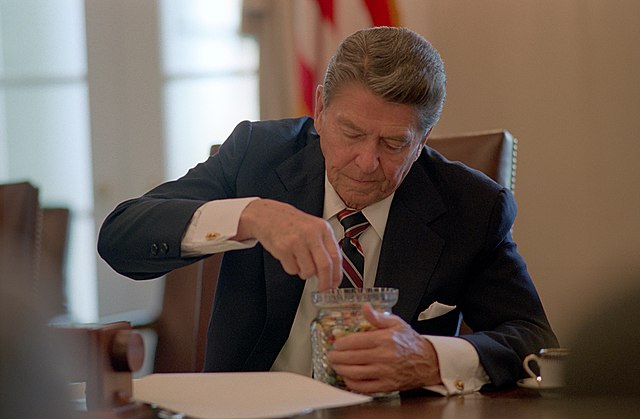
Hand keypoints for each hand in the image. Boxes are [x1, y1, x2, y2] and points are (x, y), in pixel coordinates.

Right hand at [235, 198, 341, 289]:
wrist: (267, 215)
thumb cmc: (291, 223)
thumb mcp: (314, 228)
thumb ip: (324, 246)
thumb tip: (333, 271)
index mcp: (322, 228)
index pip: (336, 256)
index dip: (337, 274)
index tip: (335, 283)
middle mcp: (311, 234)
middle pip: (324, 266)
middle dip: (325, 282)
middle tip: (323, 288)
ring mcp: (297, 241)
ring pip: (308, 271)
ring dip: (305, 273)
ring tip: (300, 263)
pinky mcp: (283, 248)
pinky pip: (293, 270)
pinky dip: (292, 269)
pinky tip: (290, 257)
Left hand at [327, 303, 441, 393]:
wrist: (428, 361)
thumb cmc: (411, 342)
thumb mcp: (396, 323)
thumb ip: (378, 317)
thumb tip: (365, 307)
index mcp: (384, 339)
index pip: (355, 341)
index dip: (341, 343)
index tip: (335, 344)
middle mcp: (383, 356)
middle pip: (351, 357)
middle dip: (336, 357)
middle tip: (331, 355)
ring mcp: (384, 372)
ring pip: (355, 372)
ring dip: (341, 369)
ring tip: (336, 365)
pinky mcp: (386, 385)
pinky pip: (364, 387)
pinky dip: (351, 383)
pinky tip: (347, 378)